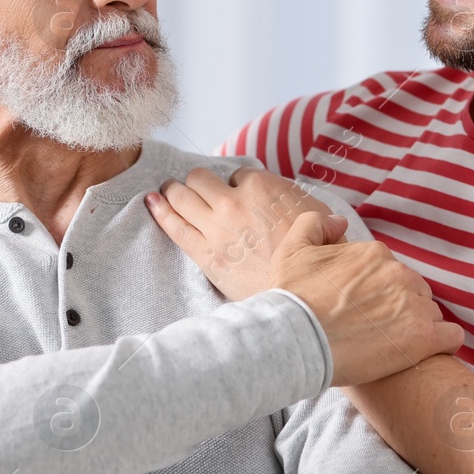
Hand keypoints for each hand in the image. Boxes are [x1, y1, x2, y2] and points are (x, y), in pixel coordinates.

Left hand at [145, 167, 332, 299]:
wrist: (298, 298)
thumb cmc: (313, 261)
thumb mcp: (321, 223)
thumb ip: (309, 210)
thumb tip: (314, 211)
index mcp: (262, 187)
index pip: (236, 175)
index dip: (237, 186)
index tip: (238, 198)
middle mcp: (234, 201)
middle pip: (201, 178)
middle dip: (199, 182)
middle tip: (197, 189)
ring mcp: (215, 226)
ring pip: (181, 194)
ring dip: (175, 190)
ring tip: (170, 191)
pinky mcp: (204, 252)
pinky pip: (173, 224)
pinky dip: (160, 209)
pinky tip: (152, 201)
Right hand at [264, 212, 463, 385]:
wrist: (292, 339)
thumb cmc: (290, 298)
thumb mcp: (292, 249)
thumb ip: (317, 225)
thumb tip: (340, 221)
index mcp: (375, 254)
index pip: (390, 272)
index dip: (376, 293)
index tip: (360, 311)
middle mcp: (399, 274)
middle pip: (413, 292)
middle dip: (398, 309)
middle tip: (373, 331)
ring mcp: (414, 306)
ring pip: (430, 314)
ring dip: (415, 327)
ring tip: (389, 347)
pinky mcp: (423, 338)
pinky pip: (451, 336)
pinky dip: (441, 344)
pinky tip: (421, 354)